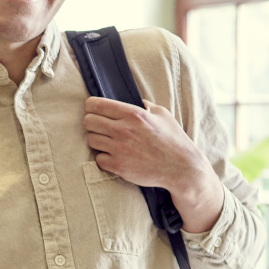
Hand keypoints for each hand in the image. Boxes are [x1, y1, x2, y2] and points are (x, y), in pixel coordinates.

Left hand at [82, 97, 222, 230]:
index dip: (91, 106)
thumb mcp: (162, 115)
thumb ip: (145, 106)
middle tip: (99, 127)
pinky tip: (114, 156)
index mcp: (133, 114)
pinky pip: (98, 159)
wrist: (181, 167)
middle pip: (88, 121)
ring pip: (90, 140)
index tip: (92, 109)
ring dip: (97, 141)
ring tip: (108, 142)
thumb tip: (135, 101)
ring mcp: (119, 149)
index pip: (96, 104)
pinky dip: (104, 158)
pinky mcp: (118, 166)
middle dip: (91, 123)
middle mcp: (123, 130)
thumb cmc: (173, 140)